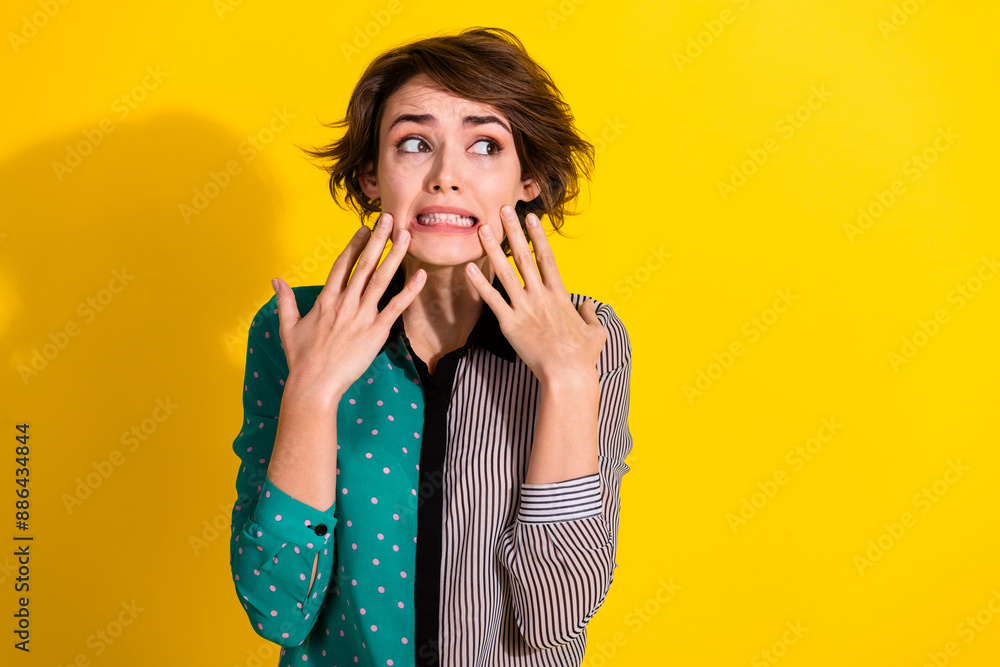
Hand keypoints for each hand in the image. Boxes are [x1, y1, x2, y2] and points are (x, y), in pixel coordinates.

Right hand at [270, 213, 425, 403]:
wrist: (313, 384)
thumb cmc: (301, 358)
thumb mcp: (288, 326)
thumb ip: (285, 300)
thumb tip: (275, 280)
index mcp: (326, 299)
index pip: (343, 264)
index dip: (356, 244)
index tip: (366, 228)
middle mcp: (345, 303)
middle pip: (364, 264)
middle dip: (379, 239)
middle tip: (391, 218)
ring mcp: (361, 316)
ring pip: (381, 279)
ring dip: (394, 256)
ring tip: (406, 236)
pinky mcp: (375, 332)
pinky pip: (395, 307)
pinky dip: (409, 290)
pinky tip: (420, 274)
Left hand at [464, 205, 605, 383]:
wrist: (567, 375)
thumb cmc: (582, 357)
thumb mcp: (595, 332)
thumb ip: (590, 314)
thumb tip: (587, 304)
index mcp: (559, 295)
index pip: (547, 257)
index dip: (538, 236)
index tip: (531, 217)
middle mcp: (540, 296)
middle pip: (523, 256)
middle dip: (513, 231)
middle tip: (503, 209)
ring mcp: (524, 309)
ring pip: (505, 272)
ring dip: (493, 249)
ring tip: (482, 229)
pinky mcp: (510, 324)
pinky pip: (492, 300)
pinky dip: (480, 283)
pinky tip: (468, 267)